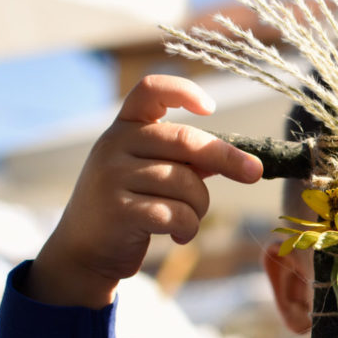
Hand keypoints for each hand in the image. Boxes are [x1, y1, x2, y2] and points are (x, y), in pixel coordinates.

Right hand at [26, 75, 262, 307]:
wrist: (83, 248)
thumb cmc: (129, 204)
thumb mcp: (149, 171)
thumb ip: (184, 158)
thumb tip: (241, 159)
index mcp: (125, 126)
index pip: (151, 90)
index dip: (183, 91)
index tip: (210, 108)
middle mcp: (115, 144)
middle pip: (186, 140)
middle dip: (226, 158)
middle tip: (253, 172)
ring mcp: (113, 176)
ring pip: (186, 183)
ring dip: (200, 207)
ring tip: (188, 220)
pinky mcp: (119, 210)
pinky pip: (175, 214)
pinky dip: (188, 228)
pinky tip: (178, 235)